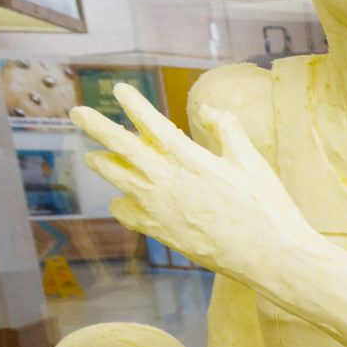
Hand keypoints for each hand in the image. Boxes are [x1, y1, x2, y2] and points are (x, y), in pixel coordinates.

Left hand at [70, 87, 315, 281]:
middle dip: (97, 126)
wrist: (269, 256)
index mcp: (191, 159)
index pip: (153, 124)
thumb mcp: (252, 161)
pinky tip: (119, 201)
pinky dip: (121, 205)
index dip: (134, 104)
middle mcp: (168, 182)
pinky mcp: (163, 233)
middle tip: (76, 112)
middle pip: (123, 147)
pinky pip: (130, 215)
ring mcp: (161, 209)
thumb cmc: (267, 207)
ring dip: (103, 165)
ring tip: (92, 157)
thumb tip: (209, 111)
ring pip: (119, 180)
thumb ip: (228, 130)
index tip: (119, 89)